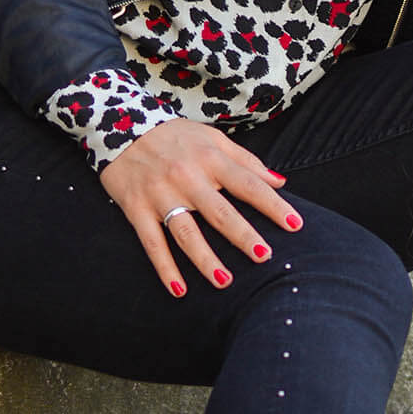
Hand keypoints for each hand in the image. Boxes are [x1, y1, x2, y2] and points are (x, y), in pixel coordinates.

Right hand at [99, 117, 300, 295]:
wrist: (117, 122)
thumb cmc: (174, 135)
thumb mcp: (211, 137)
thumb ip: (247, 161)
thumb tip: (280, 181)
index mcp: (210, 158)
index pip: (248, 184)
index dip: (272, 205)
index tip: (295, 225)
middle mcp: (187, 177)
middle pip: (219, 212)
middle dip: (243, 235)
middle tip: (264, 256)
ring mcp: (160, 194)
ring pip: (186, 232)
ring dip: (205, 259)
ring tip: (225, 282)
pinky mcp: (136, 208)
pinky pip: (152, 242)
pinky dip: (164, 268)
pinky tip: (179, 290)